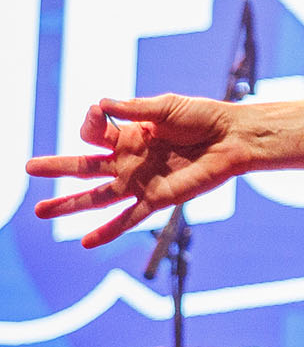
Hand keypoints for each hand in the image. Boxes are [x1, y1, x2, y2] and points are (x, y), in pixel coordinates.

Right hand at [25, 95, 244, 247]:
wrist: (233, 137)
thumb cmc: (202, 118)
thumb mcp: (165, 107)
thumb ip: (133, 109)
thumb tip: (98, 103)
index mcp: (130, 135)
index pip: (95, 132)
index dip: (89, 122)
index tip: (94, 111)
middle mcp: (131, 160)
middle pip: (85, 167)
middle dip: (57, 168)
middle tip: (28, 168)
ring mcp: (142, 181)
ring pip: (99, 197)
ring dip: (70, 205)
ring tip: (41, 212)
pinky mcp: (158, 198)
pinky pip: (129, 218)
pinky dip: (108, 231)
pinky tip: (86, 243)